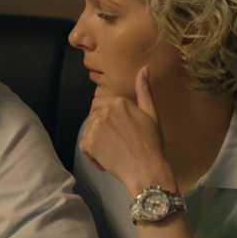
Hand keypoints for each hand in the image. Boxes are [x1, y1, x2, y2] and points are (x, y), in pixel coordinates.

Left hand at [78, 66, 174, 195]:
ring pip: (90, 131)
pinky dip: (92, 155)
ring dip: (98, 142)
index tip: (123, 133)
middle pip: (96, 118)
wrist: (146, 169)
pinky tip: (106, 161)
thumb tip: (144, 68)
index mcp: (119, 101)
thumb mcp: (151, 114)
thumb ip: (144, 90)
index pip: (105, 106)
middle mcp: (104, 110)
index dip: (112, 121)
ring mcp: (95, 127)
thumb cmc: (152, 143)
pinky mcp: (88, 143)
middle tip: (120, 144)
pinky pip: (84, 146)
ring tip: (114, 152)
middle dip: (104, 130)